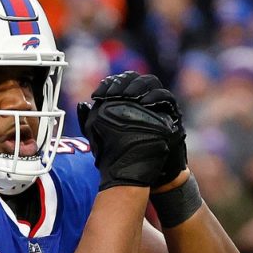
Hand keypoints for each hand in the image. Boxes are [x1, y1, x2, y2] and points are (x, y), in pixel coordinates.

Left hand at [78, 74, 187, 190]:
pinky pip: (166, 98)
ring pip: (152, 83)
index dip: (110, 83)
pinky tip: (144, 103)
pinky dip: (156, 97)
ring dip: (139, 87)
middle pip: (136, 78)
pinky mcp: (170, 113)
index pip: (121, 81)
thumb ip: (91, 121)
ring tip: (128, 96)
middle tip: (112, 93)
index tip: (97, 94)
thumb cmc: (124, 154)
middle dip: (124, 83)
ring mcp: (158, 105)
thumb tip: (81, 105)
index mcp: (128, 100)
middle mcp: (143, 99)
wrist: (145, 174)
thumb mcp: (103, 137)